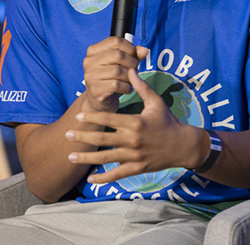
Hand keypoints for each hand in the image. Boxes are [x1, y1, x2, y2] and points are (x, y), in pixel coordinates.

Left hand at [65, 68, 205, 183]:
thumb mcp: (156, 102)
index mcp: (135, 122)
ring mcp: (134, 156)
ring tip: (70, 156)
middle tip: (66, 135)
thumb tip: (130, 70)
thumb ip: (142, 87)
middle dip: (83, 137)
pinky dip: (104, 178)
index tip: (77, 116)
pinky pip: (118, 174)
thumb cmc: (168, 121)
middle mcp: (132, 140)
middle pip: (102, 140)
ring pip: (106, 158)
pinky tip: (90, 179)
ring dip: (86, 158)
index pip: (109, 120)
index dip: (92, 118)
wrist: (183, 145)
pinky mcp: (137, 168)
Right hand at [82, 37, 148, 111]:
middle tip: (134, 70)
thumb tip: (144, 50)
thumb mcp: (123, 64)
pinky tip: (127, 89)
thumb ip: (134, 55)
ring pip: (118, 71)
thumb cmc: (111, 79)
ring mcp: (90, 76)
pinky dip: (126, 87)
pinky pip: (116, 85)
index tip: (133, 56)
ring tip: (130, 80)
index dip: (130, 48)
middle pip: (118, 55)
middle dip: (131, 63)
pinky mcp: (95, 89)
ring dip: (129, 77)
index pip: (115, 41)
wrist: (100, 101)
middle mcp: (89, 61)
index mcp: (94, 51)